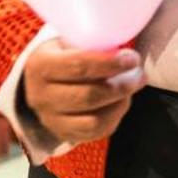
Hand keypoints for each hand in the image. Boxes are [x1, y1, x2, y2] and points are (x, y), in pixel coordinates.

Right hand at [19, 39, 144, 144]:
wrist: (38, 84)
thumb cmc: (60, 56)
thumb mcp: (66, 43)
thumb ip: (90, 45)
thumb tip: (124, 50)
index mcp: (41, 66)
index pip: (78, 67)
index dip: (109, 64)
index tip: (132, 59)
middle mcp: (41, 96)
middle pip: (88, 96)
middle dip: (121, 86)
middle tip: (139, 75)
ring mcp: (51, 120)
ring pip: (93, 120)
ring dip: (120, 103)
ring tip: (132, 88)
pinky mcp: (64, 134)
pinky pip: (96, 132)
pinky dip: (115, 117)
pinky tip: (122, 101)